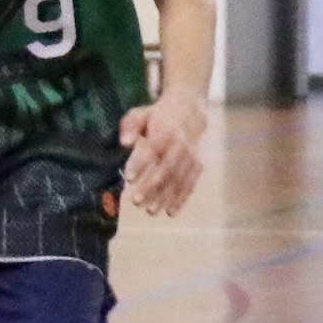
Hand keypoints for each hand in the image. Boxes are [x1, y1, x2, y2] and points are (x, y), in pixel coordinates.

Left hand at [120, 96, 207, 214]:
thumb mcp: (140, 114)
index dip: (141, 163)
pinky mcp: (197, 165)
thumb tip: (124, 143)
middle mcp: (180, 145)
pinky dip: (182, 199)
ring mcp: (191, 156)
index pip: (153, 148)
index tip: (129, 179)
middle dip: (152, 186)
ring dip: (166, 197)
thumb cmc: (157, 116)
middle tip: (136, 202)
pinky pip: (191, 184)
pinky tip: (170, 212)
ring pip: (179, 179)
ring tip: (150, 211)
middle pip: (167, 168)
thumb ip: (130, 126)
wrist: (189, 110)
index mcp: (165, 131)